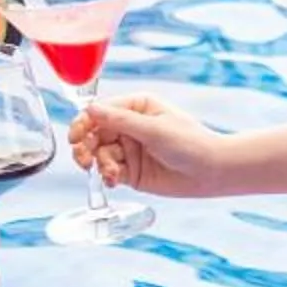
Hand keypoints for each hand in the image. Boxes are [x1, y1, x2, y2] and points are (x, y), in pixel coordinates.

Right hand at [71, 95, 225, 197]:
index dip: (84, 122)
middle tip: (84, 159)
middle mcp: (129, 126)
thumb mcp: (154, 128)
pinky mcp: (130, 171)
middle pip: (94, 133)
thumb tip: (90, 109)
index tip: (75, 136)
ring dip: (99, 163)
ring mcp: (128, 149)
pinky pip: (108, 171)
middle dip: (86, 146)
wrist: (211, 172)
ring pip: (99, 154)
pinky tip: (113, 179)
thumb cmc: (190, 143)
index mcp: (136, 107)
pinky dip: (106, 175)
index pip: (101, 111)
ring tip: (109, 172)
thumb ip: (119, 121)